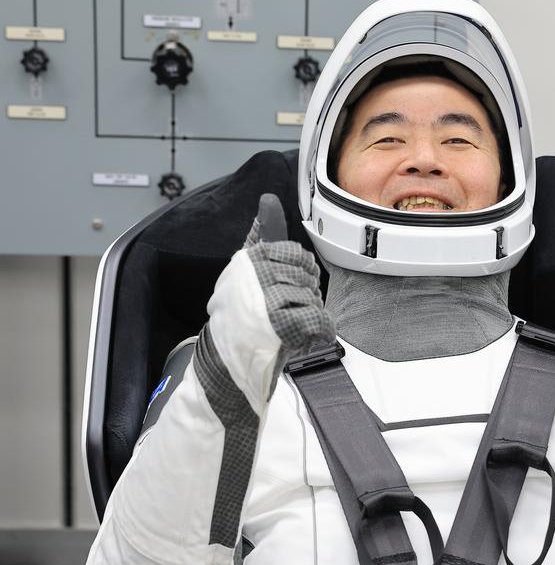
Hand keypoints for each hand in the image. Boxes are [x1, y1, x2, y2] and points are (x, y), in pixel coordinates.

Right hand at [200, 195, 334, 414]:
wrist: (224, 363)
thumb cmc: (238, 318)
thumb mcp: (243, 273)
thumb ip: (259, 238)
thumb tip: (268, 202)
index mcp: (248, 259)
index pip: (292, 252)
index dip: (301, 270)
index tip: (296, 283)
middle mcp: (255, 274)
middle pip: (305, 274)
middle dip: (305, 293)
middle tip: (289, 309)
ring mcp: (266, 299)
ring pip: (311, 296)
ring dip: (309, 312)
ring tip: (291, 324)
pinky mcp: (278, 324)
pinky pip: (316, 317)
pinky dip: (320, 328)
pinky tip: (310, 334)